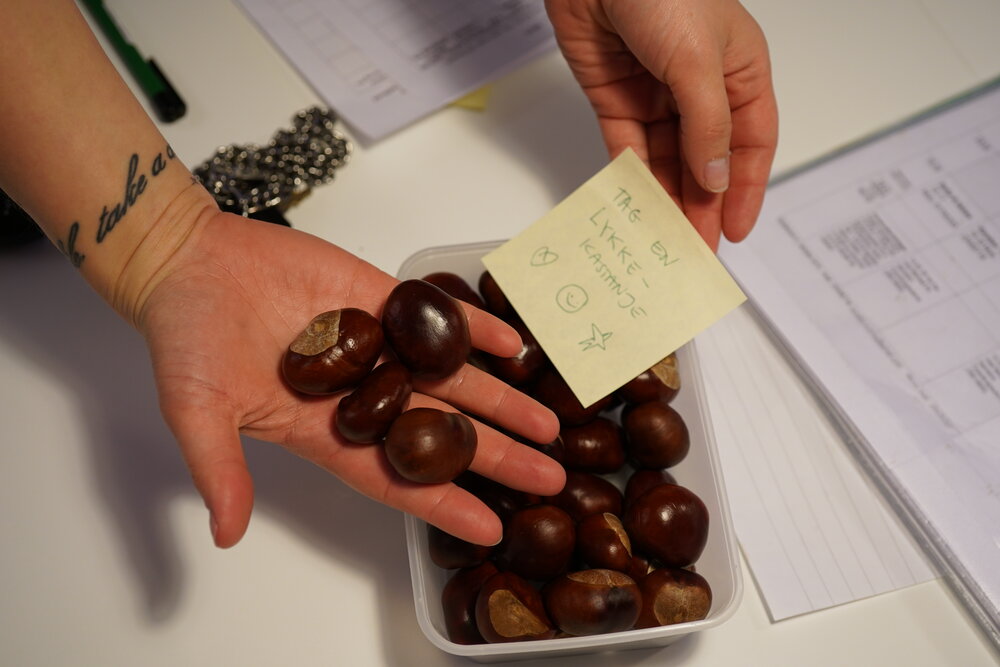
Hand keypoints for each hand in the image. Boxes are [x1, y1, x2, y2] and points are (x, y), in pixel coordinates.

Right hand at [137, 210, 564, 547]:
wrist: (190, 262)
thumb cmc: (186, 338)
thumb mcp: (197, 411)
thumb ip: (219, 469)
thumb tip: (226, 535)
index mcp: (324, 432)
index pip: (393, 478)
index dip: (441, 503)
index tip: (489, 526)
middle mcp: (362, 394)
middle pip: (439, 433)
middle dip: (495, 456)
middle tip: (548, 479)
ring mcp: (376, 346)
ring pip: (451, 381)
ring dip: (502, 400)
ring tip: (548, 425)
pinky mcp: (379, 300)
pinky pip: (437, 319)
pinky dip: (475, 330)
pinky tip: (515, 347)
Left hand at [545, 0, 777, 249]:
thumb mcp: (699, 62)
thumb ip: (708, 126)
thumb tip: (715, 180)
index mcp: (741, 72)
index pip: (751, 143)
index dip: (746, 190)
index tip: (736, 232)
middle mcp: (701, 88)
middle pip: (706, 161)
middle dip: (703, 206)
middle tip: (695, 251)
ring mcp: (657, 95)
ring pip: (666, 161)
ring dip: (666, 200)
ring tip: (664, 242)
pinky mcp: (615, 98)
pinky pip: (627, 148)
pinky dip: (631, 178)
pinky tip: (635, 209)